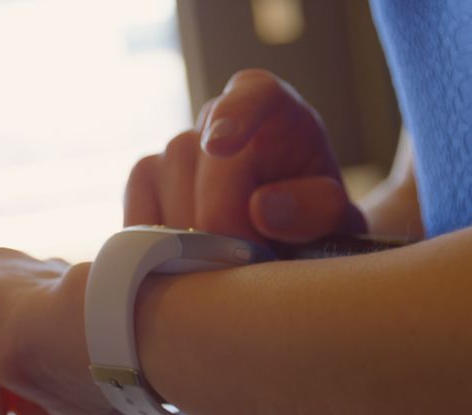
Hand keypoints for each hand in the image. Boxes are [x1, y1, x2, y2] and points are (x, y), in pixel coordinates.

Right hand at [125, 69, 365, 243]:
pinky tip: (179, 263)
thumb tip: (261, 207)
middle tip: (252, 260)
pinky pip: (137, 203)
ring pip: (164, 181)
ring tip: (226, 262)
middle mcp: (220, 116)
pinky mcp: (147, 177)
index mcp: (275, 109)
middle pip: (202, 159)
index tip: (220, 145)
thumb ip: (316, 210)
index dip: (236, 113)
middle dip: (222, 221)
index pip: (255, 93)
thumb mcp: (335, 219)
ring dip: (190, 235)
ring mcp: (178, 145)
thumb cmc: (311, 217)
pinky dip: (151, 240)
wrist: (282, 233)